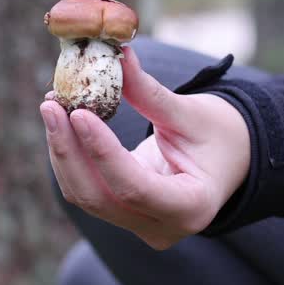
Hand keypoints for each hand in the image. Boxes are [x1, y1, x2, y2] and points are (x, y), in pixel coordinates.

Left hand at [41, 45, 250, 249]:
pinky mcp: (124, 217)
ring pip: (86, 196)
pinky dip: (71, 157)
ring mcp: (140, 227)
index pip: (133, 188)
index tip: (79, 113)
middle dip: (69, 151)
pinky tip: (61, 124)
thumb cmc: (221, 134)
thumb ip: (150, 93)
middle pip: (98, 198)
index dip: (101, 152)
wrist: (232, 159)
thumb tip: (118, 56)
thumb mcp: (192, 112)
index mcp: (191, 206)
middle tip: (51, 105)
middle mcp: (162, 228)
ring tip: (52, 106)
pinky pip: (87, 190)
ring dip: (63, 151)